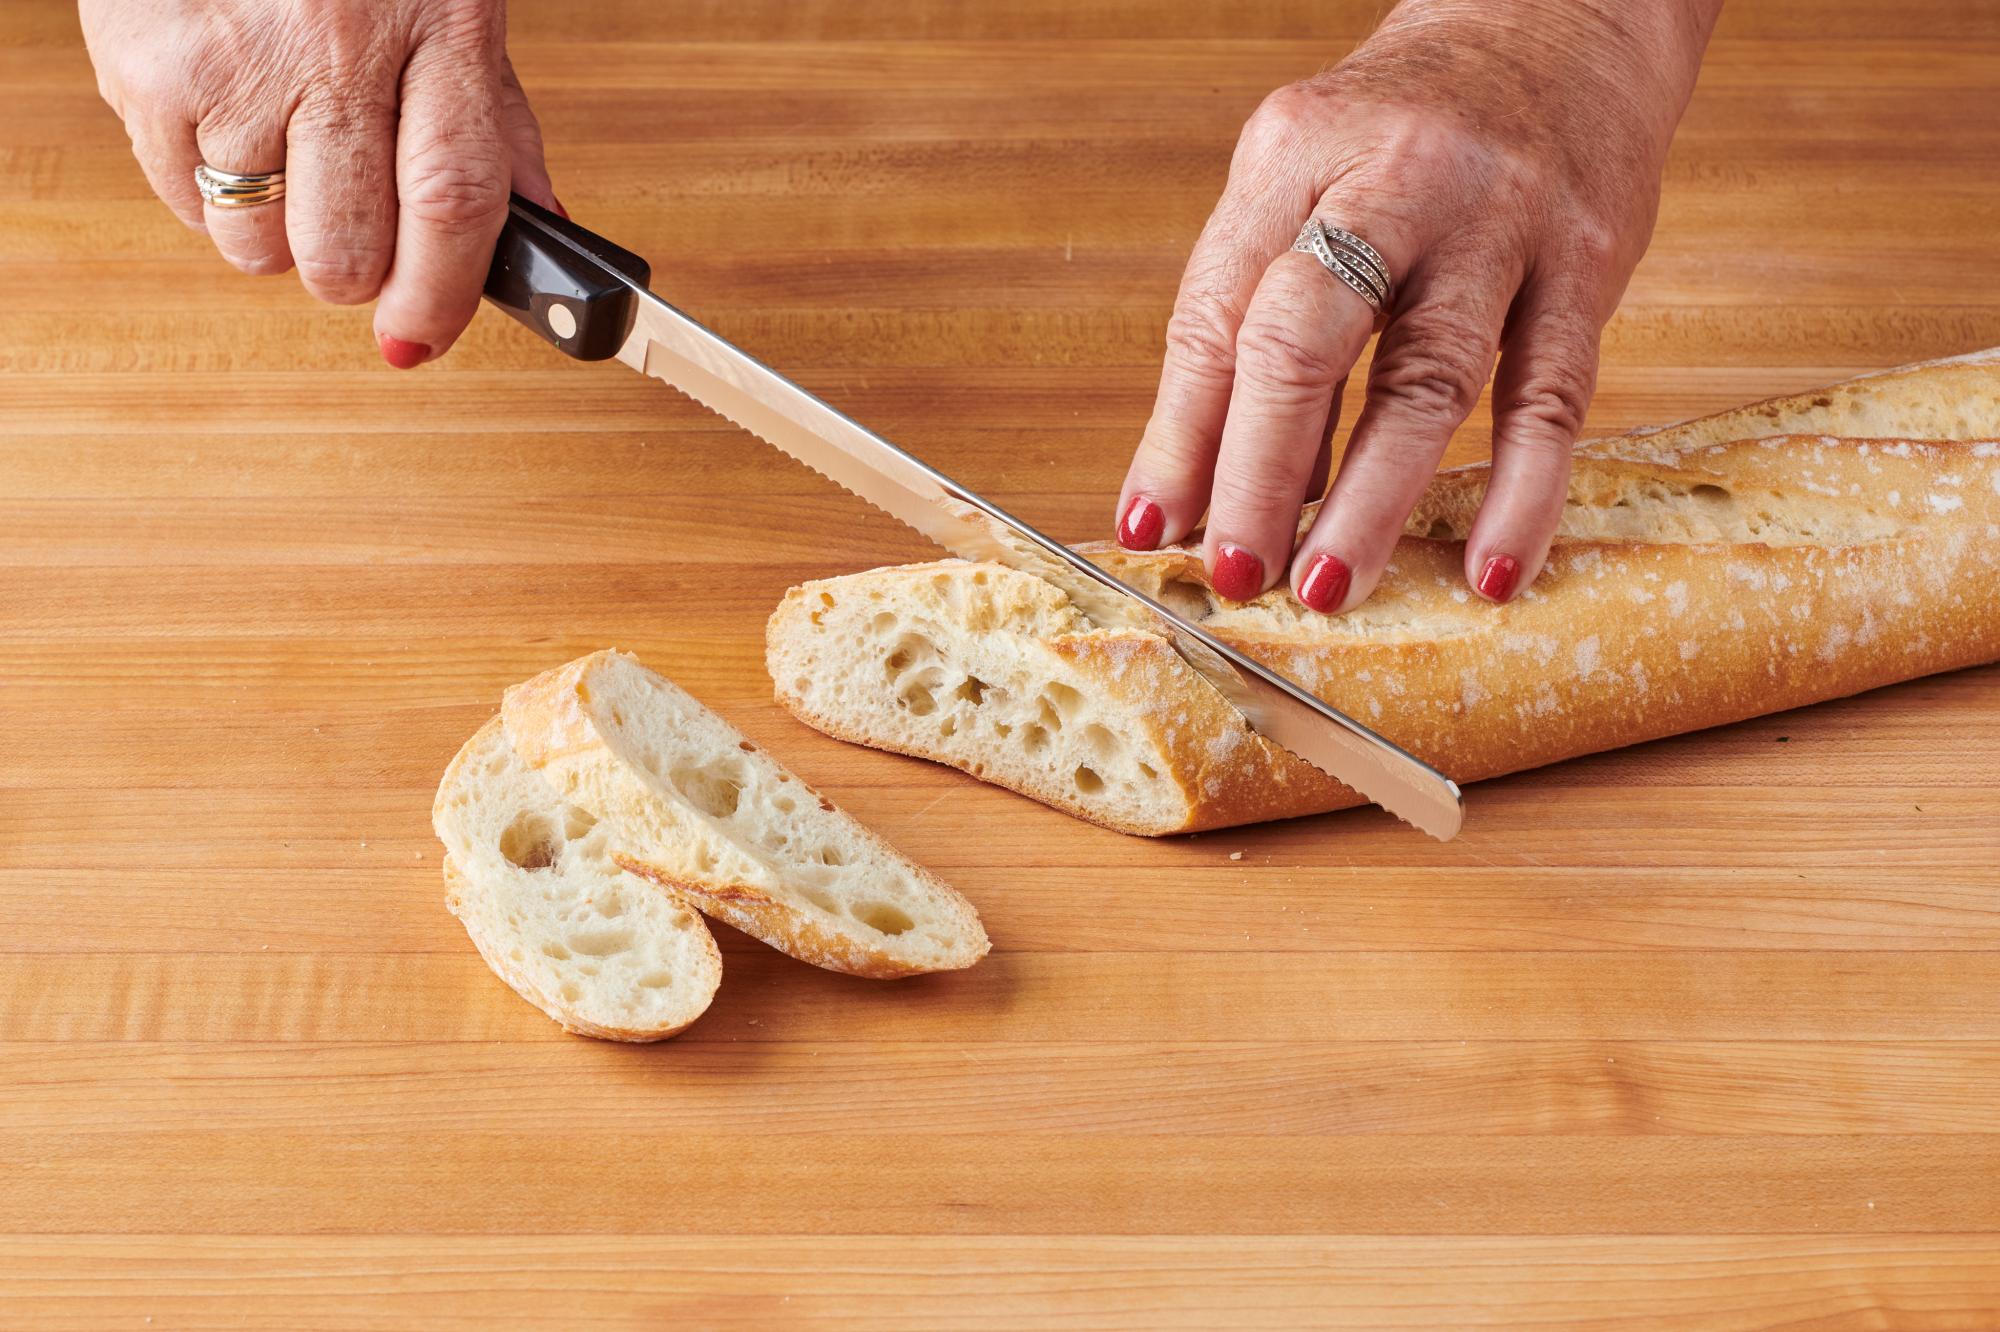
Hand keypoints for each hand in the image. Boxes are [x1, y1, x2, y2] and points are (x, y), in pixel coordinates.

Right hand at [80, 0, 553, 367]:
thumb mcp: (453, 9)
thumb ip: (496, 125)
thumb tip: (545, 229)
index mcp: (440, 27)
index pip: (453, 201)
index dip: (440, 296)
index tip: (422, 339)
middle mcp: (337, 44)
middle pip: (345, 247)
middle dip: (353, 273)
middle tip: (355, 230)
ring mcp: (235, 59)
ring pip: (257, 243)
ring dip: (275, 232)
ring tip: (285, 150)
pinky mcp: (146, 66)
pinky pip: (182, 200)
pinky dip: (206, 188)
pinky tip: (229, 117)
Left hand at [1115, 0, 1720, 607]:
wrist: (1561, 20)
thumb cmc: (1405, 130)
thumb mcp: (1300, 182)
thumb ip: (1244, 317)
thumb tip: (1190, 486)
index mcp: (1295, 153)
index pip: (1218, 311)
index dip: (1179, 433)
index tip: (1153, 530)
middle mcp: (1395, 178)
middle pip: (1307, 337)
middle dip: (1262, 469)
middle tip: (1239, 571)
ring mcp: (1500, 219)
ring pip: (1427, 377)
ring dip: (1372, 498)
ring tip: (1329, 587)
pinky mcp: (1587, 261)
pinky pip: (1553, 396)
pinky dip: (1521, 494)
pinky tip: (1490, 571)